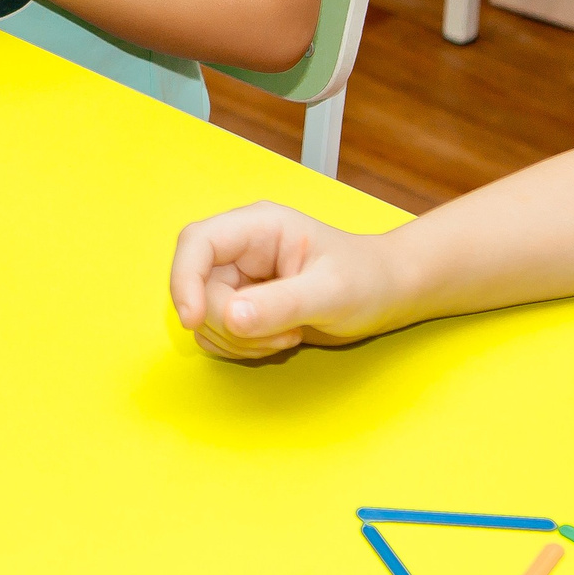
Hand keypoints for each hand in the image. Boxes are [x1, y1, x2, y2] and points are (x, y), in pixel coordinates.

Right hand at [167, 201, 407, 359]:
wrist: (388, 294)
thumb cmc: (368, 280)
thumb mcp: (331, 292)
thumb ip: (281, 304)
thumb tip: (230, 318)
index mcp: (257, 227)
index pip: (197, 242)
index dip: (185, 279)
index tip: (193, 320)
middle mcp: (239, 249)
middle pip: (198, 286)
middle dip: (228, 322)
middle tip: (279, 336)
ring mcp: (238, 278)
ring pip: (205, 314)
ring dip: (238, 339)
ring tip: (287, 337)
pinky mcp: (241, 305)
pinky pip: (216, 332)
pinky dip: (239, 347)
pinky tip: (278, 341)